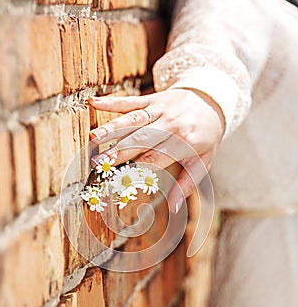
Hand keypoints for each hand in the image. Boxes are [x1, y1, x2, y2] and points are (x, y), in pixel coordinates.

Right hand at [88, 88, 224, 212]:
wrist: (213, 100)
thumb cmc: (206, 136)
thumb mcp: (203, 162)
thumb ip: (187, 184)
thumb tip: (174, 207)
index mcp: (184, 143)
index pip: (154, 159)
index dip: (135, 169)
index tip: (117, 180)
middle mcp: (171, 125)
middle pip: (139, 140)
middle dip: (118, 152)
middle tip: (97, 164)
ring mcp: (159, 109)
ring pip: (132, 120)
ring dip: (111, 129)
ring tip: (93, 138)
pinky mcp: (151, 99)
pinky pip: (130, 100)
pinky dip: (111, 102)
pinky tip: (93, 103)